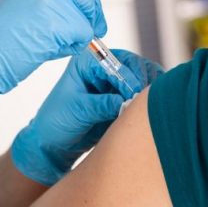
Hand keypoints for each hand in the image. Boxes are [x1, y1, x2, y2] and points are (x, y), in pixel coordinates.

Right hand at [0, 0, 106, 131]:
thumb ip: (56, 5)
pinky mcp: (55, 23)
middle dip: (94, 15)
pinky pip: (83, 35)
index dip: (90, 2)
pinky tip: (52, 51)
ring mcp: (49, 2)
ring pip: (85, 19)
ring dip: (79, 36)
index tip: (94, 17)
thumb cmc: (2, 43)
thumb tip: (85, 14)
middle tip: (97, 32)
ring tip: (55, 46)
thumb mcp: (30, 10)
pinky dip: (74, 47)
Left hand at [11, 49, 163, 185]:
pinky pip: (141, 93)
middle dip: (141, 79)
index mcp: (87, 63)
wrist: (55, 144)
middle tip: (145, 97)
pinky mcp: (122, 98)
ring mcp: (114, 83)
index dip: (126, 76)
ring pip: (141, 77)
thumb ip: (101, 104)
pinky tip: (152, 107)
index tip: (132, 93)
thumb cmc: (57, 122)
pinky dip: (148, 98)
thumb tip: (124, 101)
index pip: (114, 62)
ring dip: (149, 87)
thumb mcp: (77, 112)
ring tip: (152, 103)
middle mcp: (103, 68)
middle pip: (133, 65)